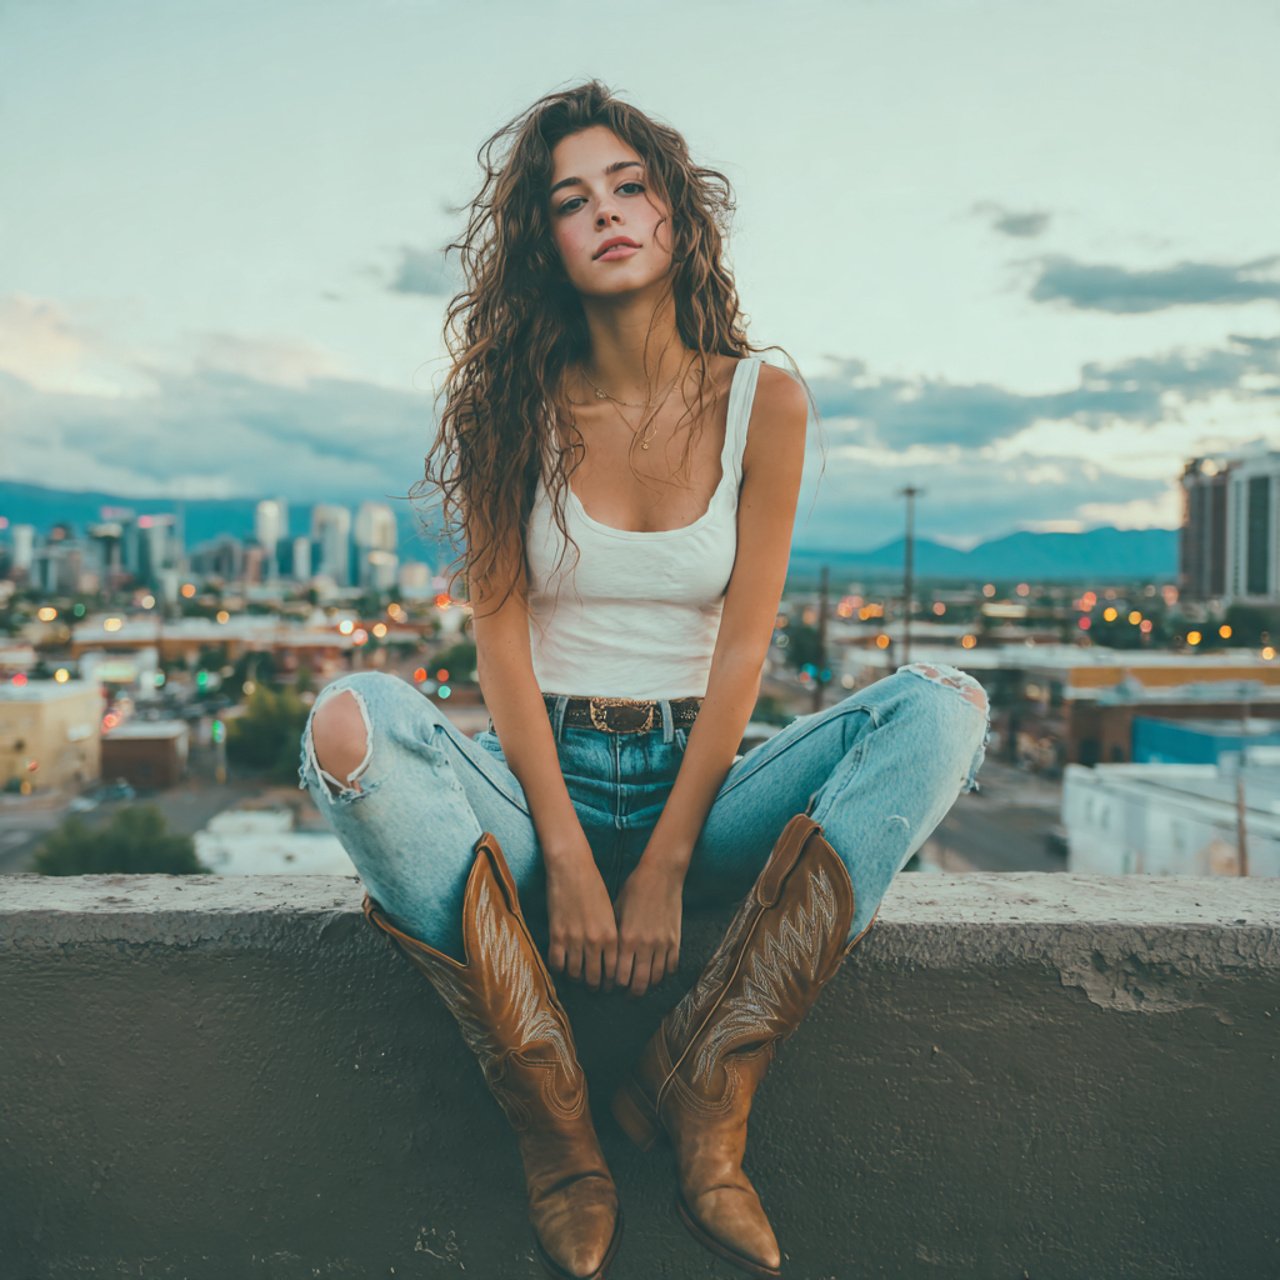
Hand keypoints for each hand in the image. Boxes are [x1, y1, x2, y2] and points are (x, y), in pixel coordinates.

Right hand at [545, 847, 617, 992]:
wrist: (572, 868)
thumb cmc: (593, 887)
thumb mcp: (609, 913)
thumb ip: (611, 936)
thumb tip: (610, 958)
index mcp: (612, 935)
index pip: (614, 972)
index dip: (611, 983)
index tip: (608, 986)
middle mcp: (595, 941)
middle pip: (594, 978)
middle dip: (594, 986)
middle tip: (593, 988)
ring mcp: (574, 939)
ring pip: (575, 974)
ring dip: (576, 979)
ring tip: (577, 978)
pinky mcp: (556, 935)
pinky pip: (557, 963)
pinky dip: (559, 969)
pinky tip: (562, 966)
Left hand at [612, 861, 683, 997]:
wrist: (661, 874)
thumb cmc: (634, 888)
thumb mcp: (617, 909)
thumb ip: (613, 933)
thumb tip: (604, 952)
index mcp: (626, 939)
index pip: (619, 975)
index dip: (614, 986)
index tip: (611, 987)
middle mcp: (645, 945)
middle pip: (639, 983)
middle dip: (632, 993)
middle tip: (628, 995)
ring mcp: (662, 944)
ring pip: (656, 978)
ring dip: (648, 986)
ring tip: (642, 986)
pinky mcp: (675, 939)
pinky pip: (671, 967)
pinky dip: (664, 973)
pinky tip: (657, 972)